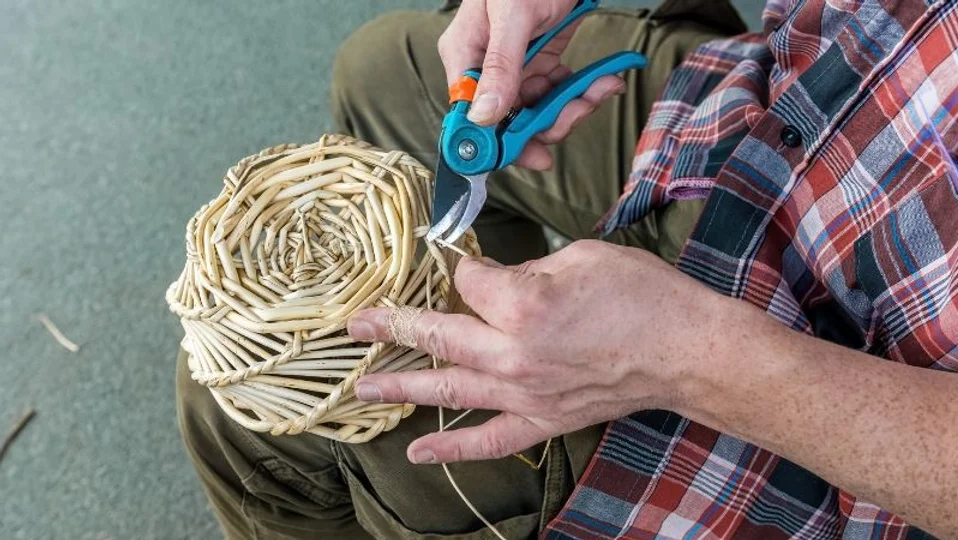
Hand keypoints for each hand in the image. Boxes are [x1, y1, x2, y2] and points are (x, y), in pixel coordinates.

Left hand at [347, 240, 724, 463]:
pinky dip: (453, 447)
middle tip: (355, 326)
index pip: (466, 279)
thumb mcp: (580, 256)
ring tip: (362, 388)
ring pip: (450, 388)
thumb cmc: (641, 295)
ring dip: (402, 386)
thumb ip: (526, 269)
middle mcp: (513, 354)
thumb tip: (497, 279)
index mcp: (521, 304)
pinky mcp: (543, 420)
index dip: (459, 264)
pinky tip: (418, 450)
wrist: (685, 350)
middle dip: (393, 327)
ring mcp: (525, 393)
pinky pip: (490, 440)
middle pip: (438, 335)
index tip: (457, 258)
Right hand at [439, 0, 626, 169]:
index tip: (531, 156)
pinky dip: (581, 91)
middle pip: (509, 121)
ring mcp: (513, 68)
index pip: (470, 117)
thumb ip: (501, 67)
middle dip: (548, 123)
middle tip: (577, 112)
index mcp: (464, 57)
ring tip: (598, 90)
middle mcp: (485, 68)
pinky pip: (557, 92)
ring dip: (572, 107)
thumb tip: (483, 117)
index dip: (497, 143)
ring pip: (538, 111)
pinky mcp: (540, 62)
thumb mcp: (513, 16)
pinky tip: (602, 81)